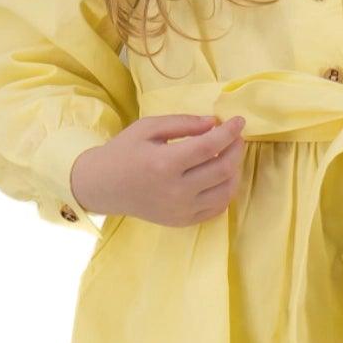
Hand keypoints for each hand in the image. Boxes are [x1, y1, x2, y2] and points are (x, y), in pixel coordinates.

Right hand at [70, 114, 246, 226]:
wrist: (102, 186)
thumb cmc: (124, 152)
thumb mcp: (148, 127)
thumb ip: (183, 123)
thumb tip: (214, 122)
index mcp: (165, 163)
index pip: (210, 146)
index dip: (229, 132)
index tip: (239, 121)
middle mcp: (176, 191)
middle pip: (223, 169)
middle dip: (236, 148)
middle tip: (236, 136)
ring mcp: (181, 210)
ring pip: (226, 191)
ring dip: (235, 170)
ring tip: (230, 154)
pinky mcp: (182, 221)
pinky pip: (217, 208)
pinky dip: (226, 190)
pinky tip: (222, 176)